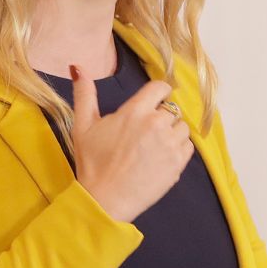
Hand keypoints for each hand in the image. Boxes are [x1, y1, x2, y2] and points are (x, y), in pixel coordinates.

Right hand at [70, 68, 192, 223]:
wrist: (105, 199)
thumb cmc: (92, 163)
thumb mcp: (83, 126)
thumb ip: (85, 95)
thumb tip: (79, 67)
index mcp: (135, 111)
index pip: (161, 87)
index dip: (158, 92)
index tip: (154, 101)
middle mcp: (156, 123)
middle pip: (171, 109)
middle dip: (160, 117)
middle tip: (144, 134)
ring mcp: (170, 143)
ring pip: (182, 127)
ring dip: (171, 133)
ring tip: (152, 147)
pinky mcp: (179, 162)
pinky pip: (188, 145)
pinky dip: (178, 149)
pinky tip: (161, 157)